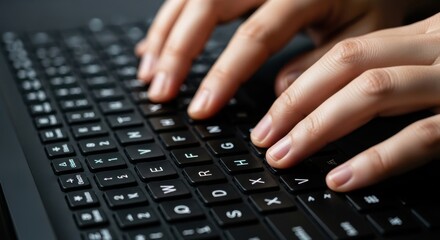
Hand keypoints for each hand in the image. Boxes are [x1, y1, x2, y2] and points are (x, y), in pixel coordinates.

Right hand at [136, 0, 410, 118]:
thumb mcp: (363, 35)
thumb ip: (321, 65)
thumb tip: (278, 93)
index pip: (254, 36)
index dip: (222, 75)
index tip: (201, 108)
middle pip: (209, 6)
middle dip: (178, 52)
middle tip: (160, 91)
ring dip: (165, 34)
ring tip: (148, 72)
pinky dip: (171, 19)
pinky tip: (157, 43)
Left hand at [251, 13, 439, 191]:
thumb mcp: (417, 62)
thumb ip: (363, 71)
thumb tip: (289, 85)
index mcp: (415, 36)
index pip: (343, 53)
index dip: (297, 87)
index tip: (266, 121)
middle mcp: (431, 48)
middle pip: (348, 64)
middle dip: (296, 104)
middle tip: (263, 138)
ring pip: (374, 91)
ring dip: (320, 127)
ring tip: (285, 156)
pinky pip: (420, 135)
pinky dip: (376, 159)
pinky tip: (342, 178)